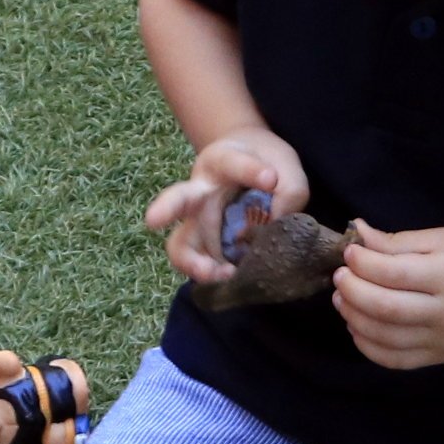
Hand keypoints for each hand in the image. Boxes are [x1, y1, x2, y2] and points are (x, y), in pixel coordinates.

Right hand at [144, 129, 311, 287]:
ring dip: (192, 261)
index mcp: (220, 162)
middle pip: (177, 199)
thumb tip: (279, 222)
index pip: (232, 163)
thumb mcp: (286, 165)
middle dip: (166, 208)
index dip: (250, 171)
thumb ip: (290, 189)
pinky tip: (232, 281)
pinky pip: (201, 266)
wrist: (253, 169)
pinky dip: (212, 277)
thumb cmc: (266, 163)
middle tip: (153, 219)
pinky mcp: (207, 249)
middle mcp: (200, 192)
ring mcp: (199, 224)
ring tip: (214, 272)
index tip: (270, 178)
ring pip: (180, 245)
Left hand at [334, 224, 443, 371]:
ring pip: (385, 338)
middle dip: (352, 291)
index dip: (362, 263)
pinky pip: (396, 361)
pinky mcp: (441, 357)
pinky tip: (358, 328)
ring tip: (342, 299)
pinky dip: (369, 347)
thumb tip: (358, 235)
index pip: (393, 273)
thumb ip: (399, 242)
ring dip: (353, 318)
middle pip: (385, 308)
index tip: (349, 252)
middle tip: (340, 276)